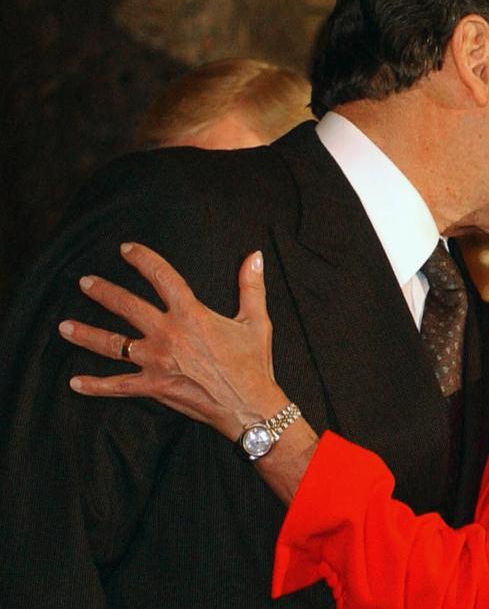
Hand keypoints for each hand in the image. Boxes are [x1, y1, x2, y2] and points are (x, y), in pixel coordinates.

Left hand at [61, 242, 289, 439]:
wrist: (249, 405)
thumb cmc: (254, 364)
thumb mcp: (257, 320)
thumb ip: (251, 286)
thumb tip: (255, 256)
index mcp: (191, 314)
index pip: (161, 277)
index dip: (142, 259)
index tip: (126, 250)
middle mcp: (168, 334)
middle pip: (126, 306)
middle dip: (103, 292)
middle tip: (85, 283)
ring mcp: (156, 362)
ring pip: (112, 345)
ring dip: (86, 334)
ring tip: (64, 326)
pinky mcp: (154, 386)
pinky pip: (118, 386)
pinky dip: (95, 385)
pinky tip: (76, 382)